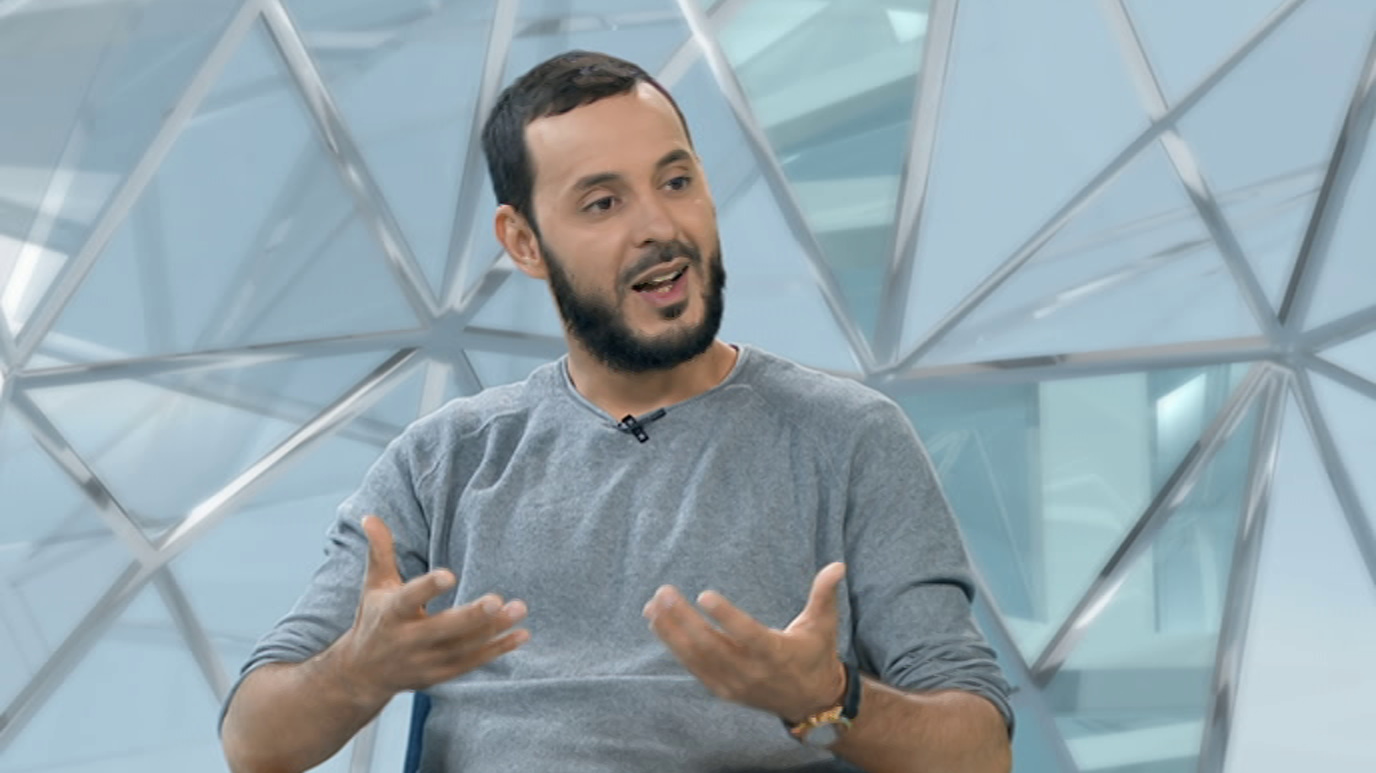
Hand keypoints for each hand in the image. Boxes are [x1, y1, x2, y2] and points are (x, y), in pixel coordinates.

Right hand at [328, 515, 528, 704]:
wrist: (362, 674)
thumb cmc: (375, 619)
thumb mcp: (374, 586)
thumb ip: (380, 551)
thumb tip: (370, 515)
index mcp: (391, 613)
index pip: (409, 599)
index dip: (428, 588)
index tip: (450, 575)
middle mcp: (408, 640)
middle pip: (442, 629)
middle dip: (470, 617)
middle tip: (497, 600)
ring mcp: (425, 660)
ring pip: (463, 647)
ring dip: (493, 630)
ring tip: (519, 608)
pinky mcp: (440, 675)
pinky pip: (472, 663)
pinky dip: (497, 650)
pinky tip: (522, 635)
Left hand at [643, 563, 846, 723]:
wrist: (811, 701)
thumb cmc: (816, 654)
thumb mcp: (824, 624)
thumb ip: (824, 594)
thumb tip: (837, 565)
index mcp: (776, 653)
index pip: (746, 634)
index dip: (725, 616)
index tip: (703, 594)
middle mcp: (752, 671)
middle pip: (711, 646)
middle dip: (683, 620)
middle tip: (664, 593)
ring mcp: (735, 684)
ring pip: (697, 658)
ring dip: (671, 632)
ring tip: (653, 606)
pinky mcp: (723, 690)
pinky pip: (694, 667)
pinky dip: (674, 646)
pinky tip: (659, 624)